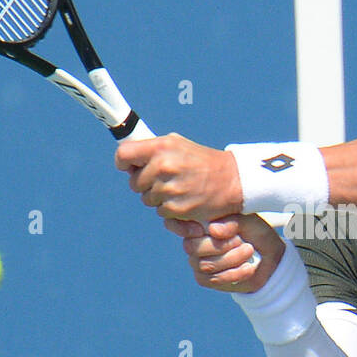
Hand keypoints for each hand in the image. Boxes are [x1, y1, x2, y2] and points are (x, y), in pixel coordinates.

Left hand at [115, 133, 242, 221]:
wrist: (232, 180)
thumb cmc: (202, 161)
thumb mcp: (178, 144)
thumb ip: (153, 149)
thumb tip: (128, 159)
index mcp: (162, 147)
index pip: (124, 155)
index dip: (124, 163)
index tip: (129, 167)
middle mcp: (163, 166)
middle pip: (134, 182)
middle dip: (145, 183)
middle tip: (164, 179)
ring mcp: (169, 188)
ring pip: (146, 198)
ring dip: (158, 197)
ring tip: (178, 187)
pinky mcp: (176, 207)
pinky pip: (160, 211)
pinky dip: (170, 208)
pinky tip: (184, 198)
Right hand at [163, 215, 284, 292]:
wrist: (271, 257)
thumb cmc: (256, 233)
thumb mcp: (249, 222)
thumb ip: (232, 222)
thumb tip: (213, 230)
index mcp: (200, 225)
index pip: (183, 227)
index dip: (188, 228)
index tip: (211, 229)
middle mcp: (195, 244)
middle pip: (193, 248)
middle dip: (219, 246)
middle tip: (240, 241)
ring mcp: (199, 263)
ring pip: (205, 265)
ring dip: (231, 259)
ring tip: (249, 251)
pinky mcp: (207, 280)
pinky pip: (214, 280)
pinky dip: (234, 274)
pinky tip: (248, 268)